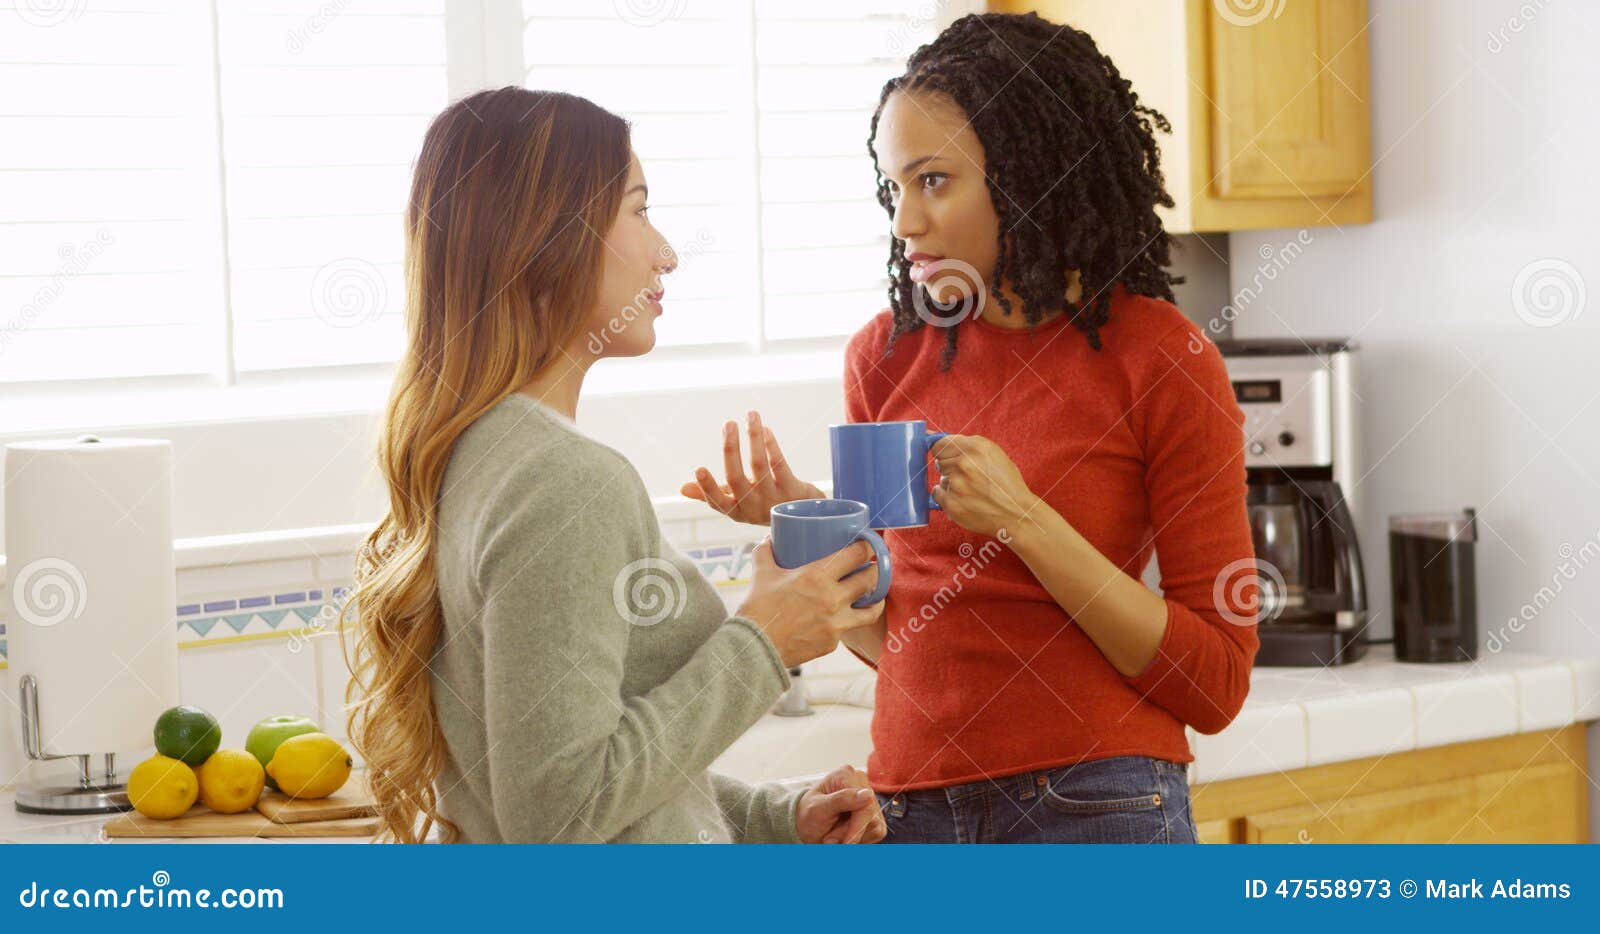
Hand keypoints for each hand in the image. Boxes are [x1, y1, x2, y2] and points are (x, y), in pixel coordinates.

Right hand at [681, 411, 824, 524]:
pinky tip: (765, 429)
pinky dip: (771, 444)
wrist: (801, 517)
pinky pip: (779, 464)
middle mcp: (754, 508)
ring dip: (754, 437)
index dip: (707, 487)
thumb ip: (710, 495)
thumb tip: (682, 489)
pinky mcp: (793, 491)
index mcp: (737, 511)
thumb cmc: (762, 505)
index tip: (699, 469)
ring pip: (760, 465)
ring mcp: (774, 500)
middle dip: (731, 449)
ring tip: (750, 414)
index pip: (717, 502)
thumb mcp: (736, 502)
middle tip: (728, 423)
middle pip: (737, 479)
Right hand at [735, 538, 886, 667]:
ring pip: (872, 609)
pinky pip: (848, 628)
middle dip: (876, 570)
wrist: (754, 647)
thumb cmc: (757, 608)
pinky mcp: (833, 642)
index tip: (869, 544)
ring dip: (876, 598)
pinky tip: (847, 616)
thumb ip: (766, 552)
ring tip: (874, 593)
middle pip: (870, 579)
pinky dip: (848, 620)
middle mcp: (832, 598)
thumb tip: (768, 539)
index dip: (869, 546)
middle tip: (874, 566)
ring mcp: (836, 623)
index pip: (856, 555)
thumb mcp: (761, 573)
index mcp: (817, 576)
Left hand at [794, 764, 885, 843]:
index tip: (845, 843)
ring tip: (833, 837)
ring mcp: (870, 800)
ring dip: (853, 838)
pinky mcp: (875, 815)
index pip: (864, 804)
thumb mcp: (817, 808)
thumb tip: (868, 794)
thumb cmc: (809, 815)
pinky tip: (846, 836)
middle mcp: (862, 783)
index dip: (856, 827)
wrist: (808, 827)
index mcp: (846, 775)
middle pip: (871, 816)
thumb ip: (841, 800)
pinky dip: (860, 840)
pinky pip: (877, 832)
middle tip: (829, 841)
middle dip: (850, 833)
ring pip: (875, 826)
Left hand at [929, 434, 1039, 537]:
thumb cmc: (1006, 483)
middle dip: (950, 468)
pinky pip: (937, 493)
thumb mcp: (993, 453)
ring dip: (951, 483)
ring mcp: (956, 484)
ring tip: (971, 491)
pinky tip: (965, 500)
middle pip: (940, 461)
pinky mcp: (951, 503)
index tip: (945, 456)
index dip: (943, 451)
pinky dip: (947, 497)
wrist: (1017, 512)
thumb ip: (966, 445)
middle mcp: (964, 463)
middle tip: (969, 478)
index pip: (939, 444)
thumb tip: (930, 436)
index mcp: (976, 446)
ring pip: (941, 478)